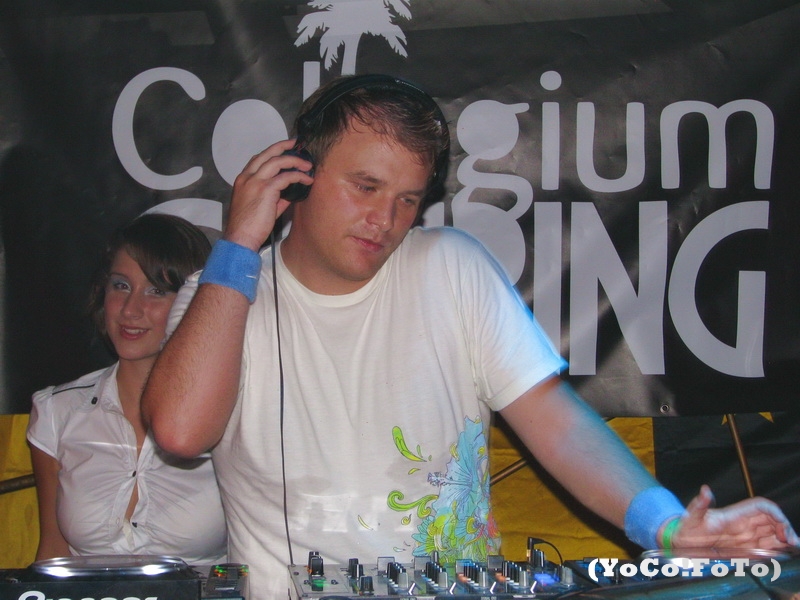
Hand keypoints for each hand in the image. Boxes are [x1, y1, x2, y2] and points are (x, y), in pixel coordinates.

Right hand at [224, 139, 313, 249]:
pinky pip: (286, 177)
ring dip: (295, 161)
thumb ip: (274, 198)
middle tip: (297, 145)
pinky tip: (307, 180)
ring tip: (307, 165)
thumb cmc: (248, 227)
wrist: (240, 238)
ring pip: (277, 161)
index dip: (273, 152)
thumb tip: (289, 195)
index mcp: (243, 179)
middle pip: (267, 153)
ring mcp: (255, 182)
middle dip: (284, 146)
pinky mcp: (265, 190)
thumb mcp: (260, 207)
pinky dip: (298, 176)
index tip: (286, 150)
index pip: (258, 159)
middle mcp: (247, 177)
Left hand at [670, 485, 798, 549]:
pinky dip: (776, 551)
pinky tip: (782, 557)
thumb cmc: (687, 526)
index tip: (782, 528)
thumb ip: (699, 504)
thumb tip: (705, 490)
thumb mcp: (691, 515)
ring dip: (784, 541)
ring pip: (772, 535)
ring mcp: (745, 537)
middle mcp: (744, 524)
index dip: (775, 514)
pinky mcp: (744, 549)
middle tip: (793, 544)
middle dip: (786, 529)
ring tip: (793, 550)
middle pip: (772, 521)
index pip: (762, 507)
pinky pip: (765, 549)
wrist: (681, 541)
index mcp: (735, 514)